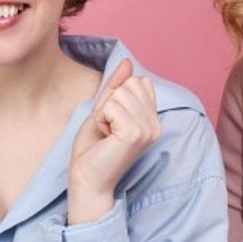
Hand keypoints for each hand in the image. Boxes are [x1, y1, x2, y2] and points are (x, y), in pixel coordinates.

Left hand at [67, 59, 160, 224]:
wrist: (87, 180)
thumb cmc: (93, 150)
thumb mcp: (104, 110)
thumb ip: (116, 87)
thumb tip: (127, 62)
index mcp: (153, 119)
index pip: (139, 82)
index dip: (117, 97)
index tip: (113, 123)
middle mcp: (155, 124)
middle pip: (129, 85)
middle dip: (109, 104)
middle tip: (107, 130)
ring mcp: (147, 129)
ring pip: (120, 94)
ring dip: (104, 113)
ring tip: (106, 135)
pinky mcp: (134, 133)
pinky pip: (111, 106)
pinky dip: (101, 119)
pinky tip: (105, 138)